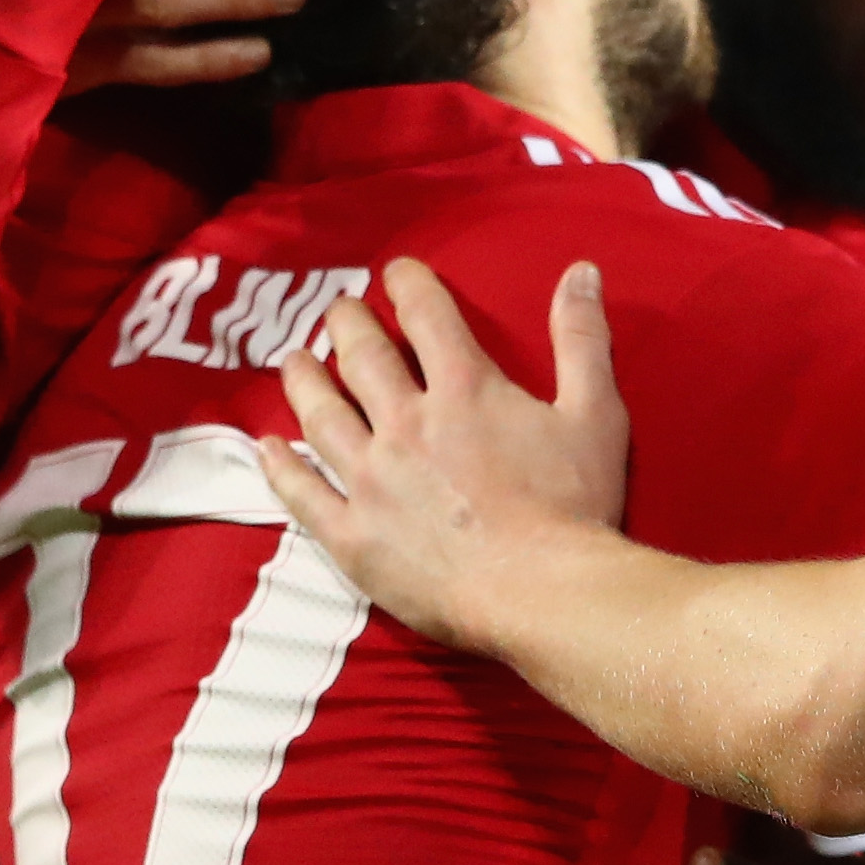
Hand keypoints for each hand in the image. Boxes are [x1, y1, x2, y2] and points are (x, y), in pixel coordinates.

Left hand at [260, 257, 630, 651]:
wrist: (543, 593)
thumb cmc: (575, 506)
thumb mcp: (596, 414)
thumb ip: (583, 339)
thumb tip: (581, 271)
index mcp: (463, 388)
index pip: (425, 314)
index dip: (408, 284)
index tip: (396, 271)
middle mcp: (405, 422)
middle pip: (360, 356)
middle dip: (346, 323)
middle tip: (339, 310)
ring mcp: (371, 479)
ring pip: (320, 416)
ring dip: (303, 380)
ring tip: (293, 361)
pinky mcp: (353, 534)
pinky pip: (303, 493)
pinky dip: (281, 467)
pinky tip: (268, 448)